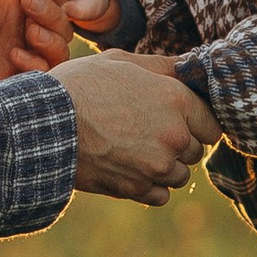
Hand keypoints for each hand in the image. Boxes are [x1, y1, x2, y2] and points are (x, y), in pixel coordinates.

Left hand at [0, 0, 74, 98]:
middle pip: (62, 23)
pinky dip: (35, 64)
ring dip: (51, 38)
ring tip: (29, 32)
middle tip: (28, 5)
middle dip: (53, 13)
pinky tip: (13, 55)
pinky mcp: (5, 81)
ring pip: (58, 51)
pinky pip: (41, 77)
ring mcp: (13, 55)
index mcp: (12, 0)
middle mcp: (17, 28)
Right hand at [57, 56, 214, 205]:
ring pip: (180, 175)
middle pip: (196, 150)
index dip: (196, 122)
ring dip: (164, 167)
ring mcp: (156, 166)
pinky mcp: (136, 189)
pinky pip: (160, 195)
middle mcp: (174, 135)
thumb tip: (189, 65)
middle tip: (148, 132)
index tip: (179, 120)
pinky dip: (149, 187)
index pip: (212, 124)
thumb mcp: (121, 62)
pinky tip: (128, 169)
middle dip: (178, 144)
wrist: (44, 125)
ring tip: (135, 150)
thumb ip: (161, 65)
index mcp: (176, 100)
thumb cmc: (79, 86)